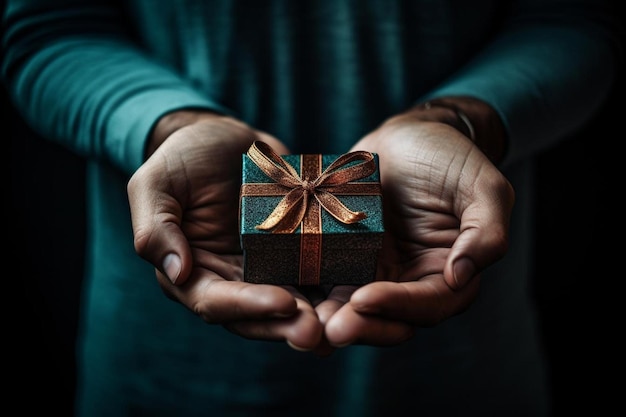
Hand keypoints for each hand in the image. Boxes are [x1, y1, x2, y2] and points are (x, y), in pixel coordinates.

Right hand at [127, 112, 323, 349]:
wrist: (222, 137)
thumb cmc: (181, 158)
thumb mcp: (155, 185)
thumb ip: (156, 229)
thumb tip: (177, 274)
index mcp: (192, 272)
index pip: (215, 301)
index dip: (248, 306)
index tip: (283, 303)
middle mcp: (229, 279)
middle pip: (256, 314)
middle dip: (287, 324)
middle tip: (319, 333)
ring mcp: (263, 267)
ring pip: (289, 301)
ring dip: (314, 316)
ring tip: (341, 322)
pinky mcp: (291, 251)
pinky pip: (311, 272)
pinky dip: (332, 285)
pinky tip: (357, 291)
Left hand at [317, 104, 514, 346]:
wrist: (408, 136)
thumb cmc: (450, 158)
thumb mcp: (483, 186)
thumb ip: (486, 232)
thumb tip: (460, 276)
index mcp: (449, 273)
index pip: (429, 304)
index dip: (400, 306)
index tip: (365, 298)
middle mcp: (411, 281)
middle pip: (389, 318)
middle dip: (361, 326)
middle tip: (330, 330)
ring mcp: (376, 271)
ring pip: (353, 307)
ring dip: (331, 319)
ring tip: (304, 323)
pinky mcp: (346, 256)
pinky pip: (328, 279)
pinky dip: (312, 292)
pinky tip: (289, 296)